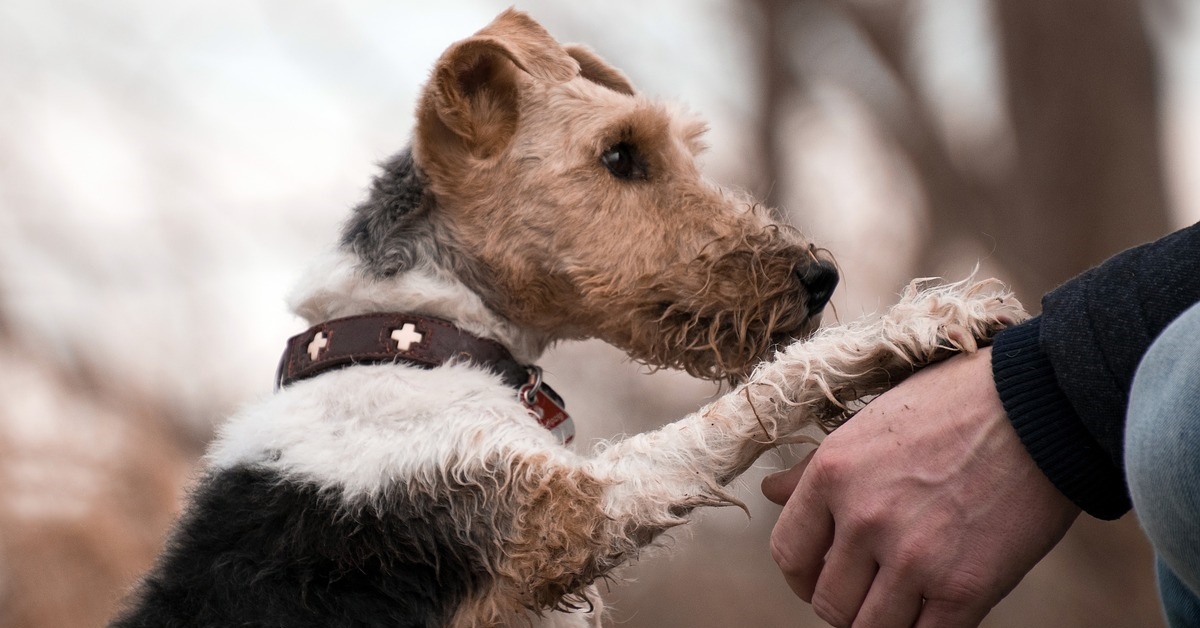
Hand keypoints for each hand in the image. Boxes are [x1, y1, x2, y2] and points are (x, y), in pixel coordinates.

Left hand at [762, 347, 1079, 626]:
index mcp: (833, 474)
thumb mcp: (871, 422)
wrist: (1043, 406)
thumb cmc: (956, 404)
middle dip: (846, 602)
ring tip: (907, 599)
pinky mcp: (964, 589)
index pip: (788, 554)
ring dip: (884, 621)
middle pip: (828, 603)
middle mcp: (863, 518)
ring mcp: (912, 558)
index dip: (803, 574)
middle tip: (872, 589)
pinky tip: (938, 610)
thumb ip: (815, 469)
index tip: (823, 574)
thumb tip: (771, 494)